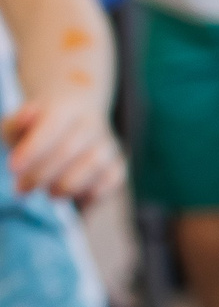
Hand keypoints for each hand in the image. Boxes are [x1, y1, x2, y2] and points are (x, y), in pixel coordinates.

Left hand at [3, 97, 122, 205]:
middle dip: (40, 174)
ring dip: (66, 185)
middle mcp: (90, 124)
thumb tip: (27, 118)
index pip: (50, 127)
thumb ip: (14, 126)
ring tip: (50, 193)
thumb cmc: (37, 131)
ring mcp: (108, 145)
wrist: (74, 122)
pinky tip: (75, 198)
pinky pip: (111, 180)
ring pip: (93, 165)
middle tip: (21, 189)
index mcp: (64, 109)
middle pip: (67, 150)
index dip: (32, 149)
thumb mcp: (18, 125)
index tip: (12, 168)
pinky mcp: (118, 165)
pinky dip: (92, 193)